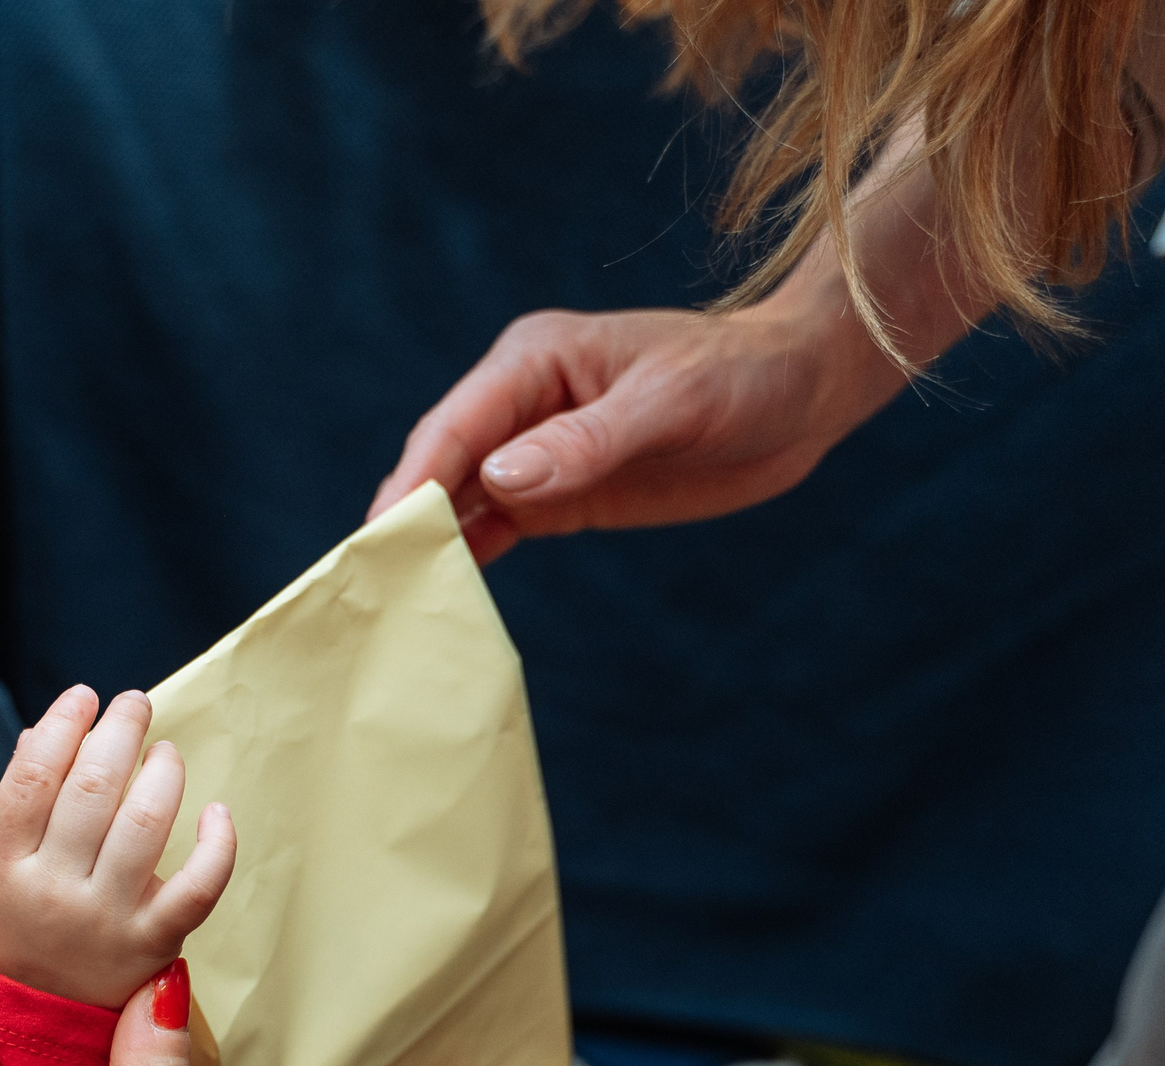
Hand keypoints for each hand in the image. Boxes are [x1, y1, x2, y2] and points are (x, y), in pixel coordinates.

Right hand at [0, 686, 236, 1010]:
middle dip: (118, 732)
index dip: (61, 727)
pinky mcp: (154, 945)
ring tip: (164, 754)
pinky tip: (216, 812)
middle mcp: (54, 893)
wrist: (40, 1027)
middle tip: (134, 706)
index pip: (31, 780)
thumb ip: (19, 807)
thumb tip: (43, 733)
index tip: (83, 697)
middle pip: (91, 790)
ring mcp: (106, 921)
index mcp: (5, 869)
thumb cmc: (23, 933)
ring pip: (144, 824)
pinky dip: (217, 844)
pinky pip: (198, 887)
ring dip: (162, 772)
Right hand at [368, 299, 908, 563]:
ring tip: (389, 607)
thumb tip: (500, 480)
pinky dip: (466, 561)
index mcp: (533, 360)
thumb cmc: (742, 378)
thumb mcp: (672, 404)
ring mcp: (534, 451)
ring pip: (460, 503)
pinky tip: (442, 602)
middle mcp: (519, 403)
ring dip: (428, 548)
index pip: (455, 426)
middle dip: (403, 521)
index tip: (381, 537)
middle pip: (441, 466)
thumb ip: (586, 442)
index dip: (415, 481)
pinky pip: (495, 528)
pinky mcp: (558, 493)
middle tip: (363, 586)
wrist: (801, 393)